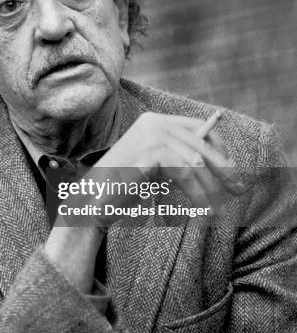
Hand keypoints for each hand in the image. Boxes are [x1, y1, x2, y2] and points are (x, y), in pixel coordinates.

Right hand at [86, 112, 245, 226]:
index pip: (197, 127)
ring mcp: (151, 136)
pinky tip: (202, 210)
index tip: (230, 169)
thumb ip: (178, 158)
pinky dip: (197, 196)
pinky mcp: (149, 153)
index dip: (219, 147)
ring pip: (196, 163)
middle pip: (201, 144)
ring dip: (210, 189)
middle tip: (239, 189)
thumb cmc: (123, 187)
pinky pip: (185, 175)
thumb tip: (220, 166)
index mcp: (154, 121)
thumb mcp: (155, 166)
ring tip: (216, 210)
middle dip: (224, 169)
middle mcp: (153, 123)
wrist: (92, 200)